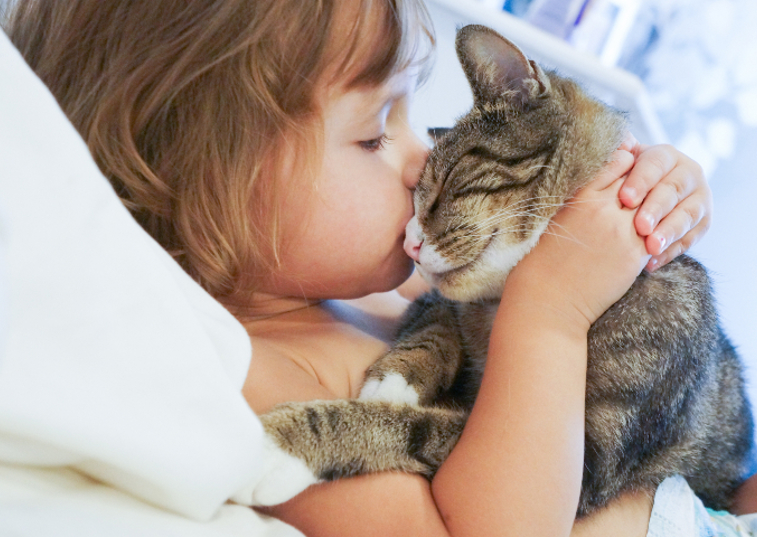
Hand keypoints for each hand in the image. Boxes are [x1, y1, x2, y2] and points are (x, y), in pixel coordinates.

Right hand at [510, 149, 650, 327]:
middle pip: (639, 180)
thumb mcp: (559, 215)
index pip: (618, 162)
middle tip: (645, 189)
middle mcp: (603, 209)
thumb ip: (581, 195)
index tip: (629, 169)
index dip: (627, 163)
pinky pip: (656, 233)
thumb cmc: (546, 258)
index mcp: (581, 196)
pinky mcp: (635, 254)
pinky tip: (649, 233)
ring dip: (654, 206)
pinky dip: (657, 230)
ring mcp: (622, 231)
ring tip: (647, 212)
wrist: (550, 298)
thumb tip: (602, 180)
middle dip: (645, 182)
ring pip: (652, 205)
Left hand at [617, 137, 711, 270]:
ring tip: (650, 248)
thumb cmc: (621, 181)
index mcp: (665, 155)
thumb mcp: (617, 165)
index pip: (655, 164)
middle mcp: (688, 173)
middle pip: (673, 190)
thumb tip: (617, 139)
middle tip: (640, 227)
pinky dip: (671, 252)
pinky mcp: (703, 222)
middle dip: (656, 209)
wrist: (640, 200)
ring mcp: (699, 198)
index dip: (641, 181)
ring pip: (688, 214)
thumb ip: (615, 152)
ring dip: (669, 232)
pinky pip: (690, 239)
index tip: (624, 199)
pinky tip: (652, 263)